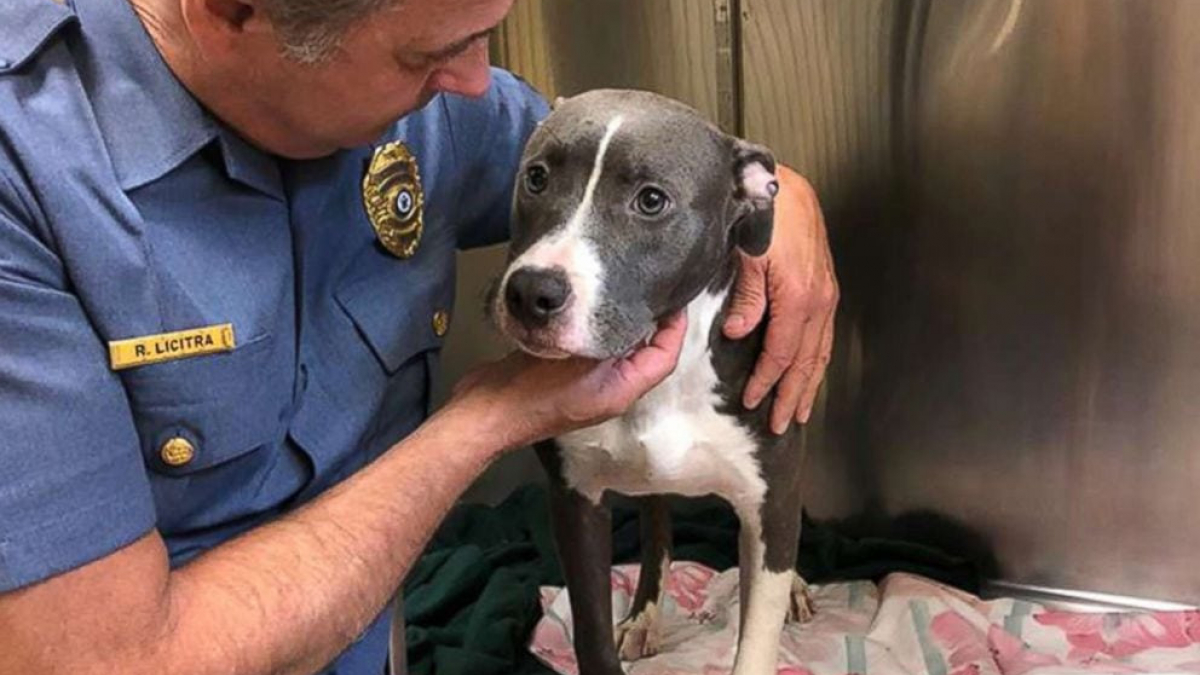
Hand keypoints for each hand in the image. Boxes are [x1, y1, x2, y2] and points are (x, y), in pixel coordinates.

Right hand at [451, 311, 687, 449]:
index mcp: (621, 391)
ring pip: (618, 351)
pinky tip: (588, 305)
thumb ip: (609, 341)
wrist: (486, 412)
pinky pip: (592, 349)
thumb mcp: (577, 362)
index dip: (674, 330)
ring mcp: (586, 384)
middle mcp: (610, 390)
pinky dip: (596, 328)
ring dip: (624, 324)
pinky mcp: (563, 374)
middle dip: (653, 325)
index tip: (675, 300)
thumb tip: (632, 315)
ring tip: (626, 290)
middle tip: (654, 289)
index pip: (663, 359)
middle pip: (644, 356)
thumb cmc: (531, 391)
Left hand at [724, 166, 838, 433]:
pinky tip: (811, 372)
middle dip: (793, 395)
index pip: (781, 352)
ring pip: (819, 350)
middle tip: (782, 426)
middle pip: (805, 360)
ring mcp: (827, 294)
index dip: (767, 380)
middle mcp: (819, 300)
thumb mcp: (747, 255)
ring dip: (809, 383)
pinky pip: (824, 334)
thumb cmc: (760, 216)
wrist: (783, 185)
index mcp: (798, 296)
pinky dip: (817, 359)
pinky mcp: (827, 287)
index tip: (752, 402)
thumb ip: (747, 297)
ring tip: (801, 411)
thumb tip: (740, 333)